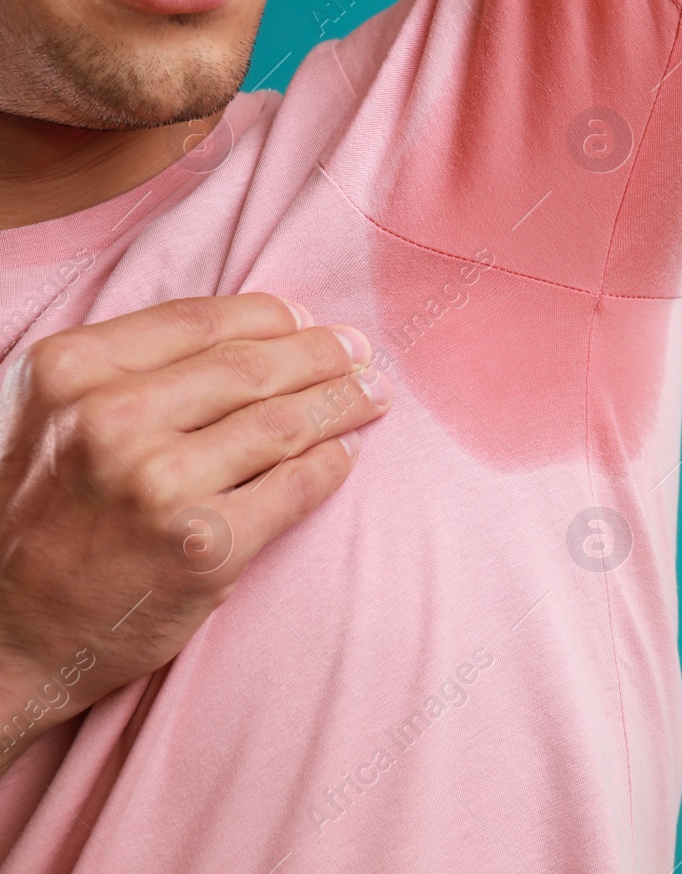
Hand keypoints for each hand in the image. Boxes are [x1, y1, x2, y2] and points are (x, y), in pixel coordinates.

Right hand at [0, 294, 391, 772]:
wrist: (2, 639)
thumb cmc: (32, 520)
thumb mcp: (47, 418)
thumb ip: (124, 371)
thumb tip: (248, 335)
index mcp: (69, 373)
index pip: (201, 321)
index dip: (272, 317)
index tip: (310, 320)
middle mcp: (112, 422)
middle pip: (253, 367)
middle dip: (322, 355)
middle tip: (360, 354)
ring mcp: (161, 486)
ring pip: (285, 423)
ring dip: (342, 403)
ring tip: (371, 397)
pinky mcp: (205, 547)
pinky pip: (297, 488)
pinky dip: (331, 465)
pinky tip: (344, 455)